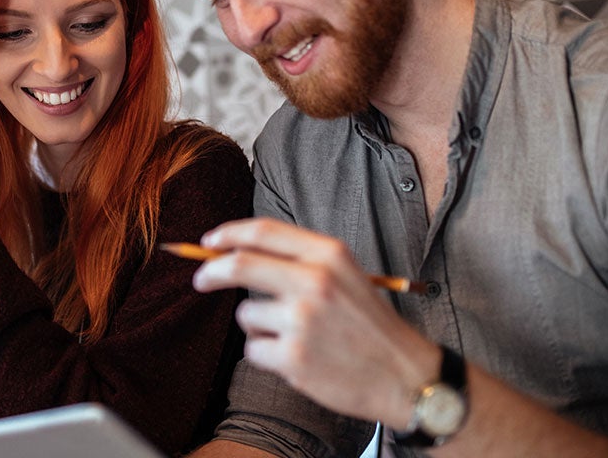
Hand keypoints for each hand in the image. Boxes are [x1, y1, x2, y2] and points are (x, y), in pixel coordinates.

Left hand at [193, 217, 438, 429]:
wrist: (406, 376)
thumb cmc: (370, 326)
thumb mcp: (346, 275)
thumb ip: (299, 260)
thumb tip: (237, 251)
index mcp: (329, 255)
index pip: (263, 232)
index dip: (228, 233)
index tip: (208, 241)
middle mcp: (314, 281)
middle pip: (238, 265)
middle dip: (210, 271)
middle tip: (201, 280)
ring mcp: (302, 319)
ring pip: (245, 313)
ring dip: (256, 325)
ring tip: (292, 336)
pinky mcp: (293, 356)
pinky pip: (253, 349)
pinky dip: (266, 355)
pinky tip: (297, 358)